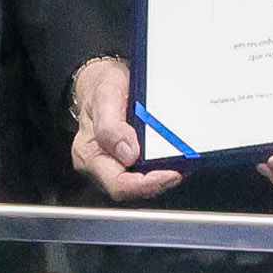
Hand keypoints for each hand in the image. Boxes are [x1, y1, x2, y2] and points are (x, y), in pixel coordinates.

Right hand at [68, 57, 182, 199]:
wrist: (100, 81)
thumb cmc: (100, 87)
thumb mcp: (104, 95)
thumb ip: (111, 126)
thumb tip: (129, 153)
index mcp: (90, 156)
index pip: (118, 185)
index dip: (146, 185)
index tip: (170, 175)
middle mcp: (101, 167)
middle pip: (133, 190)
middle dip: (159, 183)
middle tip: (182, 168)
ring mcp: (115, 166)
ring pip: (142, 184)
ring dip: (163, 176)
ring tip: (182, 162)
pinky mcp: (127, 162)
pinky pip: (145, 172)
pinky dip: (162, 167)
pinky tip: (175, 158)